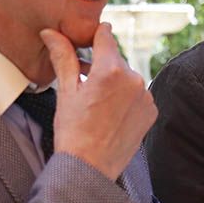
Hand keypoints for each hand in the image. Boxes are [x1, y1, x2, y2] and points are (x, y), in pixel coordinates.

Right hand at [41, 24, 157, 180]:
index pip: (106, 36)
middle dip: (101, 65)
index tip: (89, 37)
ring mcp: (145, 96)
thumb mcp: (66, 92)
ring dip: (115, 82)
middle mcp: (134, 79)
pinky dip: (126, 99)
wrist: (89, 169)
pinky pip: (138, 95)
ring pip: (128, 78)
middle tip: (83, 79)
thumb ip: (64, 58)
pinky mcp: (151, 111)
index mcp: (110, 70)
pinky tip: (110, 113)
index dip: (95, 35)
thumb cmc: (73, 132)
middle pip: (116, 59)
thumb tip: (51, 33)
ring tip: (96, 102)